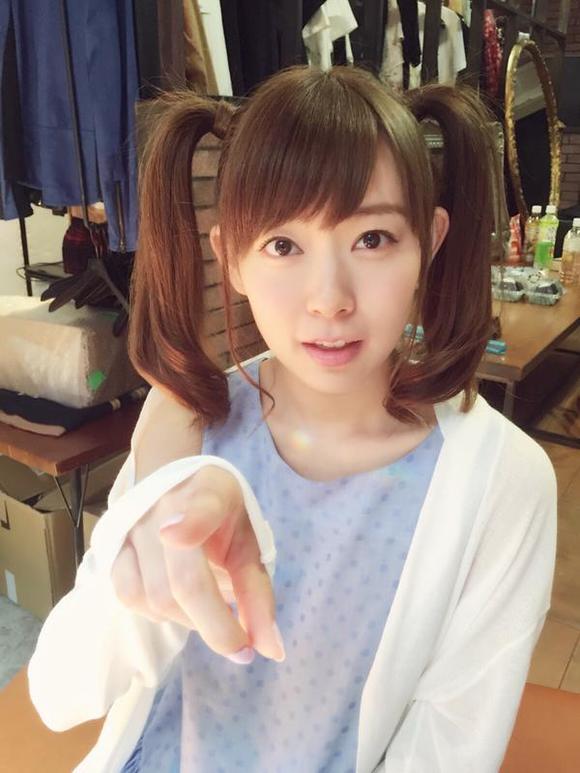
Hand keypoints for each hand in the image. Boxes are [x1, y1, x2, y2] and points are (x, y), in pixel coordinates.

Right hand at [111, 464, 284, 664]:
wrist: (175, 486)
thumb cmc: (219, 518)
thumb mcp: (247, 542)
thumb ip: (257, 592)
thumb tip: (271, 651)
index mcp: (208, 494)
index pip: (200, 506)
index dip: (189, 523)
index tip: (176, 535)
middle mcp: (163, 508)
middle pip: (183, 580)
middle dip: (216, 626)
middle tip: (242, 649)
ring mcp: (132, 528)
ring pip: (156, 597)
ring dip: (190, 620)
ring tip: (212, 609)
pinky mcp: (111, 548)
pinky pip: (130, 597)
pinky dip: (159, 613)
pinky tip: (179, 604)